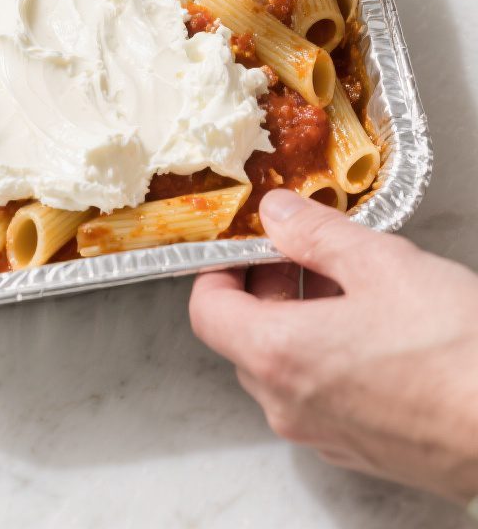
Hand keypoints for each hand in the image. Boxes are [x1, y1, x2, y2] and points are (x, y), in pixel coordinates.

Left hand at [189, 189, 477, 504]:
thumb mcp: (381, 263)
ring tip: (347, 277)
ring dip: (300, 316)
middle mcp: (289, 403)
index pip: (208, 309)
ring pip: (284, 365)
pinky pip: (319, 392)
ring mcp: (322, 432)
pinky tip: (372, 324)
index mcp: (279, 354)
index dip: (219, 266)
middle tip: (301, 247)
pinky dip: (327, 352)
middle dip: (268, 284)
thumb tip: (277, 214)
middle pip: (245, 336)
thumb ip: (316, 234)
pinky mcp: (357, 447)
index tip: (243, 240)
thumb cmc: (453, 353)